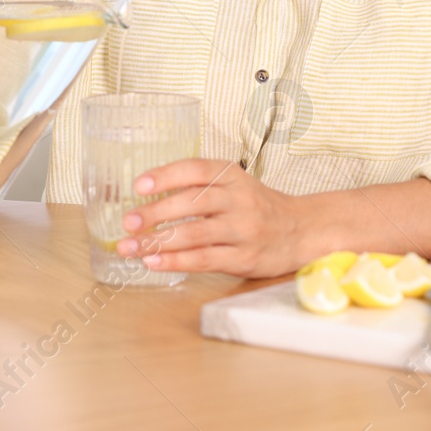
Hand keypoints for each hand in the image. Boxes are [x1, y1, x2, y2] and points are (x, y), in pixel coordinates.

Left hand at [113, 158, 325, 278]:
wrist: (304, 230)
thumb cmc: (259, 207)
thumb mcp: (235, 185)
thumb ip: (200, 187)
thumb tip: (147, 199)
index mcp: (232, 176)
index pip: (195, 169)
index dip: (165, 175)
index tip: (138, 185)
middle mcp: (238, 199)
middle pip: (191, 203)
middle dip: (154, 213)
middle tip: (127, 222)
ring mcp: (243, 229)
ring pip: (194, 233)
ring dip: (157, 241)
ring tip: (130, 247)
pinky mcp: (244, 258)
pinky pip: (204, 259)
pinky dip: (176, 261)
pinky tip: (154, 262)